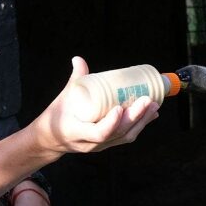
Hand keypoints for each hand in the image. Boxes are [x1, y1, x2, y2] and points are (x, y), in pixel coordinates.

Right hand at [34, 57, 159, 154]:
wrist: (52, 139)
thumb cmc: (56, 116)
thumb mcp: (63, 98)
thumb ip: (75, 79)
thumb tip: (78, 59)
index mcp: (77, 132)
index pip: (99, 133)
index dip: (111, 122)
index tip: (119, 108)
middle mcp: (91, 143)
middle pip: (118, 134)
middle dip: (135, 117)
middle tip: (147, 99)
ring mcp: (101, 146)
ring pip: (125, 137)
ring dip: (142, 121)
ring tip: (153, 105)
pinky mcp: (107, 144)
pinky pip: (126, 137)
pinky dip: (140, 125)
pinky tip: (150, 114)